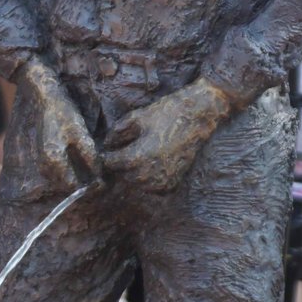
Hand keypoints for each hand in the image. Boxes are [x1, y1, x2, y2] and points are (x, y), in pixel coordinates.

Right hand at [18, 56, 99, 187]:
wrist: (43, 96)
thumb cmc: (62, 112)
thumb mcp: (79, 132)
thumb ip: (89, 156)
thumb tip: (98, 175)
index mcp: (54, 159)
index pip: (73, 186)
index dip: (89, 186)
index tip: (103, 182)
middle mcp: (44, 164)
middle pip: (67, 185)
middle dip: (83, 183)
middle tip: (100, 177)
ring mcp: (42, 161)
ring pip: (62, 179)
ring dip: (77, 177)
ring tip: (93, 169)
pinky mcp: (43, 155)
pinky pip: (59, 171)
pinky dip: (70, 170)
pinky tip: (81, 161)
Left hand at [102, 79, 232, 192]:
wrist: (196, 117)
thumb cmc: (165, 114)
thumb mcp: (134, 118)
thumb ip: (116, 133)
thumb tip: (106, 145)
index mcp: (135, 159)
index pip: (109, 163)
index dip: (107, 154)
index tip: (109, 148)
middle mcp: (147, 175)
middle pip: (121, 174)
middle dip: (121, 163)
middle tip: (128, 148)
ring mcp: (161, 182)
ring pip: (136, 182)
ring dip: (134, 171)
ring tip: (143, 152)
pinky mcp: (172, 184)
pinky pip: (151, 187)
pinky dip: (149, 177)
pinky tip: (154, 162)